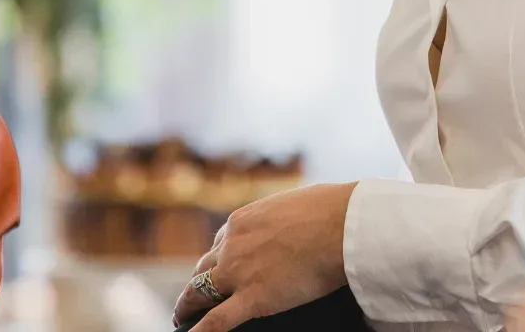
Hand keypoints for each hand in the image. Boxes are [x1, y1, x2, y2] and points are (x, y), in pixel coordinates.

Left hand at [172, 183, 355, 331]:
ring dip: (189, 306)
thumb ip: (285, 220)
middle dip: (197, 284)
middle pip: (204, 268)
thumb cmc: (331, 210)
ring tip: (183, 318)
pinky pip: (216, 320)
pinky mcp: (252, 298)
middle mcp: (232, 245)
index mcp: (242, 221)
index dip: (217, 260)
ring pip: (200, 293)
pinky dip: (200, 331)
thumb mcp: (296, 205)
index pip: (221, 244)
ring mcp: (238, 272)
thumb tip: (297, 225)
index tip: (218, 270)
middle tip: (192, 299)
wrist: (341, 224)